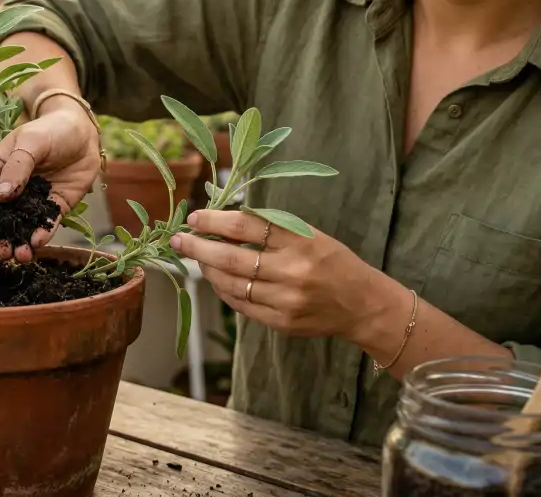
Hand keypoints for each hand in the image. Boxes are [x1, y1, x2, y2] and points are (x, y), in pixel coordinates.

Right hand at [0, 101, 100, 262]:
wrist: (84, 133)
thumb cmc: (52, 129)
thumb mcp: (31, 142)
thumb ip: (17, 168)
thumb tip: (0, 197)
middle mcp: (9, 189)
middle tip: (2, 252)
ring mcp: (30, 200)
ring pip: (18, 227)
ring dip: (16, 244)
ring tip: (22, 256)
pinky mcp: (53, 207)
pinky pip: (44, 225)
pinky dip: (40, 236)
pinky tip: (39, 243)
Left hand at [169, 209, 384, 339]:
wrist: (362, 304)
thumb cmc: (332, 261)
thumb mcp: (308, 234)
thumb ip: (269, 229)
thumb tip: (222, 222)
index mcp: (301, 241)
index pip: (247, 226)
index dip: (215, 221)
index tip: (195, 218)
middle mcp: (292, 271)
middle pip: (231, 258)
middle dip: (198, 248)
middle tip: (178, 240)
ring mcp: (285, 300)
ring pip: (230, 284)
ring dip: (207, 270)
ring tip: (198, 258)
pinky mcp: (280, 322)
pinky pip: (240, 304)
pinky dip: (223, 290)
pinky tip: (217, 279)